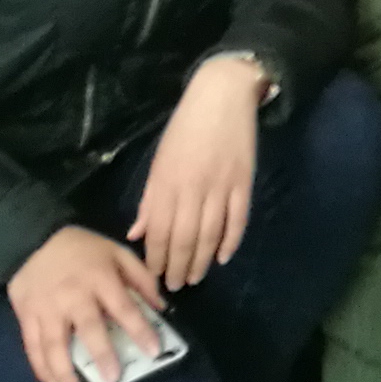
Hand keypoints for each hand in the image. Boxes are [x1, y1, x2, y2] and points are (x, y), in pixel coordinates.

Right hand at [6, 224, 164, 381]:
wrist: (33, 240)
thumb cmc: (83, 249)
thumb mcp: (117, 252)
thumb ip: (140, 278)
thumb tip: (161, 307)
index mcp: (100, 278)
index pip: (123, 307)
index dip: (139, 329)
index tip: (154, 350)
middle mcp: (73, 296)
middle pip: (88, 328)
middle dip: (102, 354)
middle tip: (113, 379)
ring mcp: (46, 309)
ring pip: (54, 345)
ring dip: (65, 374)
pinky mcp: (25, 317)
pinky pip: (32, 347)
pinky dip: (42, 369)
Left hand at [127, 56, 266, 288]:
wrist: (222, 96)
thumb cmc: (185, 128)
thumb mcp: (159, 160)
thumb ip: (150, 199)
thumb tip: (137, 235)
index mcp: (167, 182)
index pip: (159, 230)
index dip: (156, 258)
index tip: (154, 277)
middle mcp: (192, 188)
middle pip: (184, 238)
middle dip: (177, 266)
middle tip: (176, 286)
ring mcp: (220, 185)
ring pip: (210, 233)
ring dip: (201, 260)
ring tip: (195, 278)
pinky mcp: (243, 181)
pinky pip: (237, 218)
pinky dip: (231, 241)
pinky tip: (223, 257)